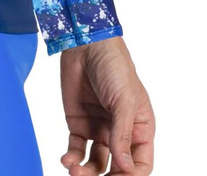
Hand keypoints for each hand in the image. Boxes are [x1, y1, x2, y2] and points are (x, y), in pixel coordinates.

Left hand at [58, 36, 154, 174]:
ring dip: (85, 172)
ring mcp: (99, 129)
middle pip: (117, 168)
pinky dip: (71, 158)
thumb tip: (125, 167)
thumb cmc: (114, 66)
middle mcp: (120, 132)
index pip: (139, 163)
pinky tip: (67, 160)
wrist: (85, 44)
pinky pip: (76, 148)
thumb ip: (123, 134)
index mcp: (139, 127)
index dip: (131, 175)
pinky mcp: (79, 123)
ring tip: (74, 170)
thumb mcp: (123, 100)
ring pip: (95, 163)